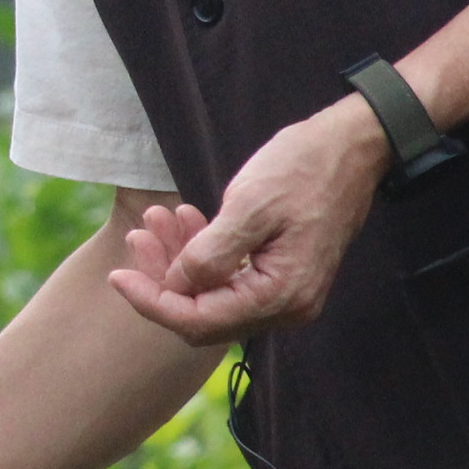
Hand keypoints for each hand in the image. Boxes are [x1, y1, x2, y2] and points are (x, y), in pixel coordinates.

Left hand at [106, 100, 390, 342]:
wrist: (351, 147)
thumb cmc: (302, 169)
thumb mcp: (249, 205)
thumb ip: (210, 254)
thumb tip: (176, 287)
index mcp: (279, 295)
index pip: (198, 322)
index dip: (152, 302)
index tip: (116, 275)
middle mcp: (287, 306)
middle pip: (203, 314)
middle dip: (163, 278)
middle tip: (139, 234)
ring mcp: (288, 293)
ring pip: (214, 295)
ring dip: (180, 260)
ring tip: (159, 217)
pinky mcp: (284, 274)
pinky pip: (232, 278)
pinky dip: (204, 254)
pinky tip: (188, 220)